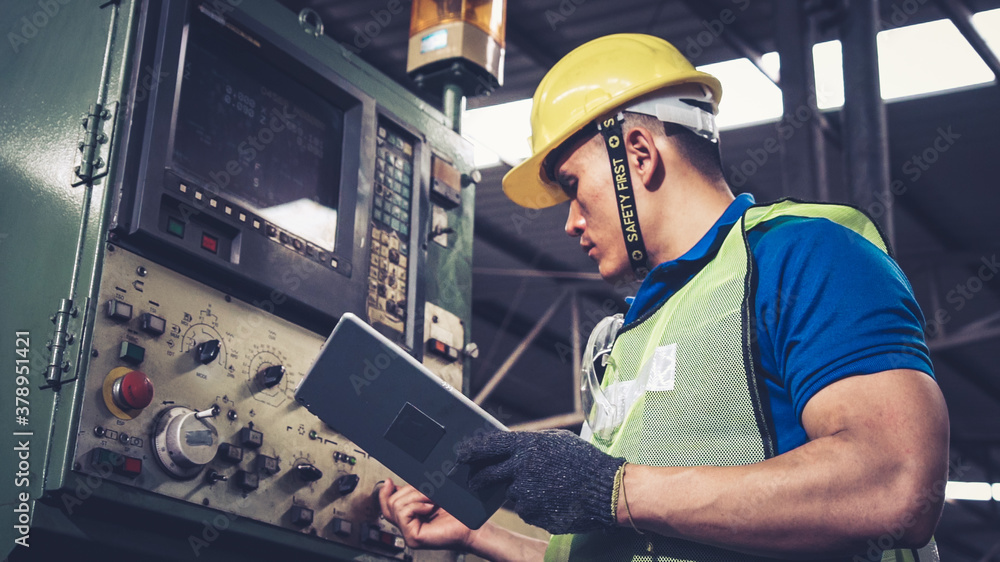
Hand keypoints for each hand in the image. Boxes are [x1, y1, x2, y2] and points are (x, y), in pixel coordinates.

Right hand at [378, 478, 473, 549]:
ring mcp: (409, 534)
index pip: (387, 507)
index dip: (385, 493)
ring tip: (431, 501)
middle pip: (391, 503)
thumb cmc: (456, 511)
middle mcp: (407, 528)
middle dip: (409, 492)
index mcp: (410, 518)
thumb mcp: (428, 497)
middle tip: (428, 494)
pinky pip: (403, 513)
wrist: (471, 524)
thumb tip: (390, 485)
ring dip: (415, 497)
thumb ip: (411, 493)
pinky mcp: (413, 538)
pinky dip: (417, 505)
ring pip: (396, 506)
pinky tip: (429, 508)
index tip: (389, 482)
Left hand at [457, 429, 626, 534]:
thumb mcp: (557, 441)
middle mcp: (522, 469)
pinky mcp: (534, 515)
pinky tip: (553, 500)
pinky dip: (535, 507)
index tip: (461, 455)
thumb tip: (509, 446)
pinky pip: (527, 511)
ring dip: (521, 492)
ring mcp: (527, 494)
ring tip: (547, 488)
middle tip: (474, 480)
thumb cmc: (584, 461)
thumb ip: (531, 443)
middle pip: (487, 475)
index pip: (490, 445)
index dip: (473, 450)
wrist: (607, 490)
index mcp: (528, 446)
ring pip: (512, 494)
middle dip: (478, 478)